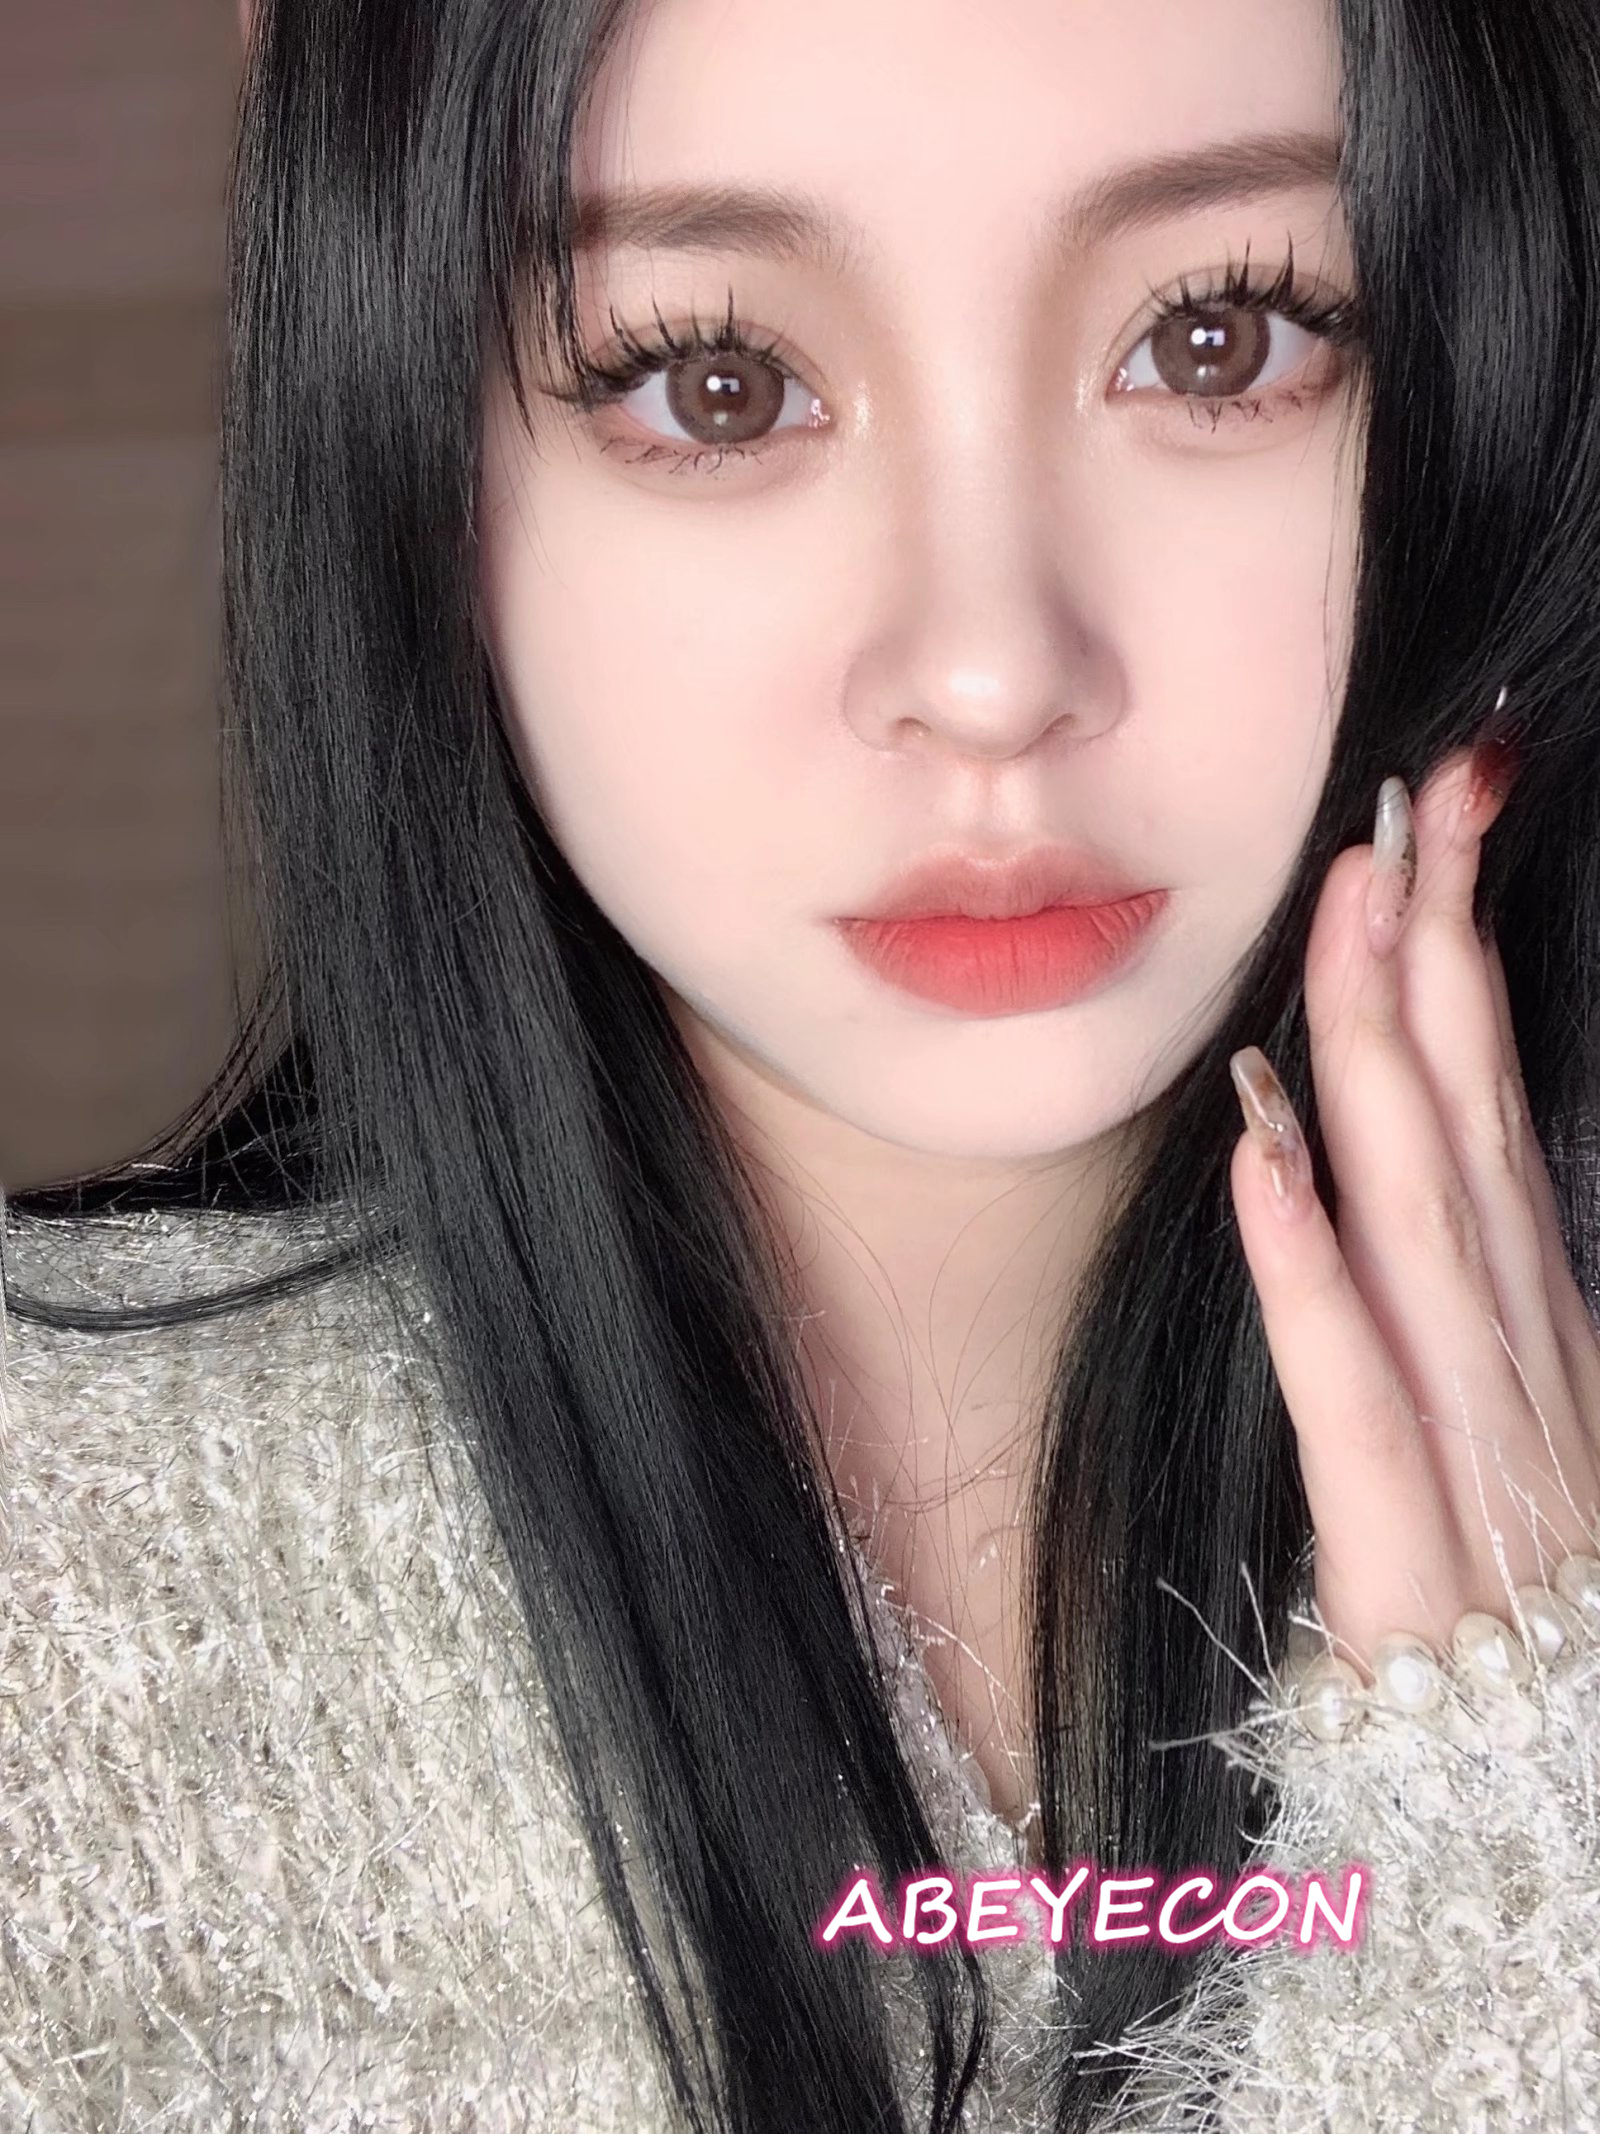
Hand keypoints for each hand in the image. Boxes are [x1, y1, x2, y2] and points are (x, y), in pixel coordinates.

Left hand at [1227, 747, 1599, 1677]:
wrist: (1551, 1824)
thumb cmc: (1519, 1608)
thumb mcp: (1513, 1426)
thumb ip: (1458, 1296)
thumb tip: (1370, 1146)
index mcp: (1531, 1322)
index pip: (1485, 1102)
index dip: (1459, 957)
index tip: (1431, 821)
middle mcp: (1517, 1356)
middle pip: (1461, 1121)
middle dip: (1432, 948)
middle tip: (1400, 794)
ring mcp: (1477, 1448)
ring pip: (1421, 1217)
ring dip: (1379, 1055)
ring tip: (1346, 913)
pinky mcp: (1402, 1552)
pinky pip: (1350, 1390)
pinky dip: (1307, 1266)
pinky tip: (1260, 1155)